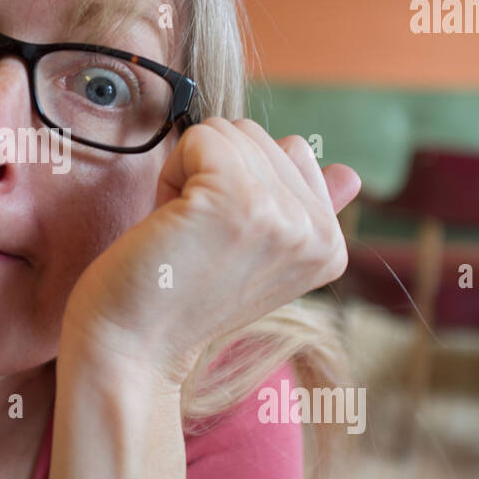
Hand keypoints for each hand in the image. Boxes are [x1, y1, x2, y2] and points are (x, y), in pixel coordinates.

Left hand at [60, 118, 360, 391]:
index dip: (238, 182)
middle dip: (210, 174)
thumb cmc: (175, 295)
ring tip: (182, 234)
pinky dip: (170, 173)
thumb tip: (350, 174)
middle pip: (258, 135)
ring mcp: (282, 215)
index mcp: (330, 246)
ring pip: (228, 132)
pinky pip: (200, 136)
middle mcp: (317, 233)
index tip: (218, 240)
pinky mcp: (239, 199)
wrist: (128, 347)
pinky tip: (168, 223)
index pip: (293, 151)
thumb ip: (300, 211)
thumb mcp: (252, 251)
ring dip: (188, 173)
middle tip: (192, 239)